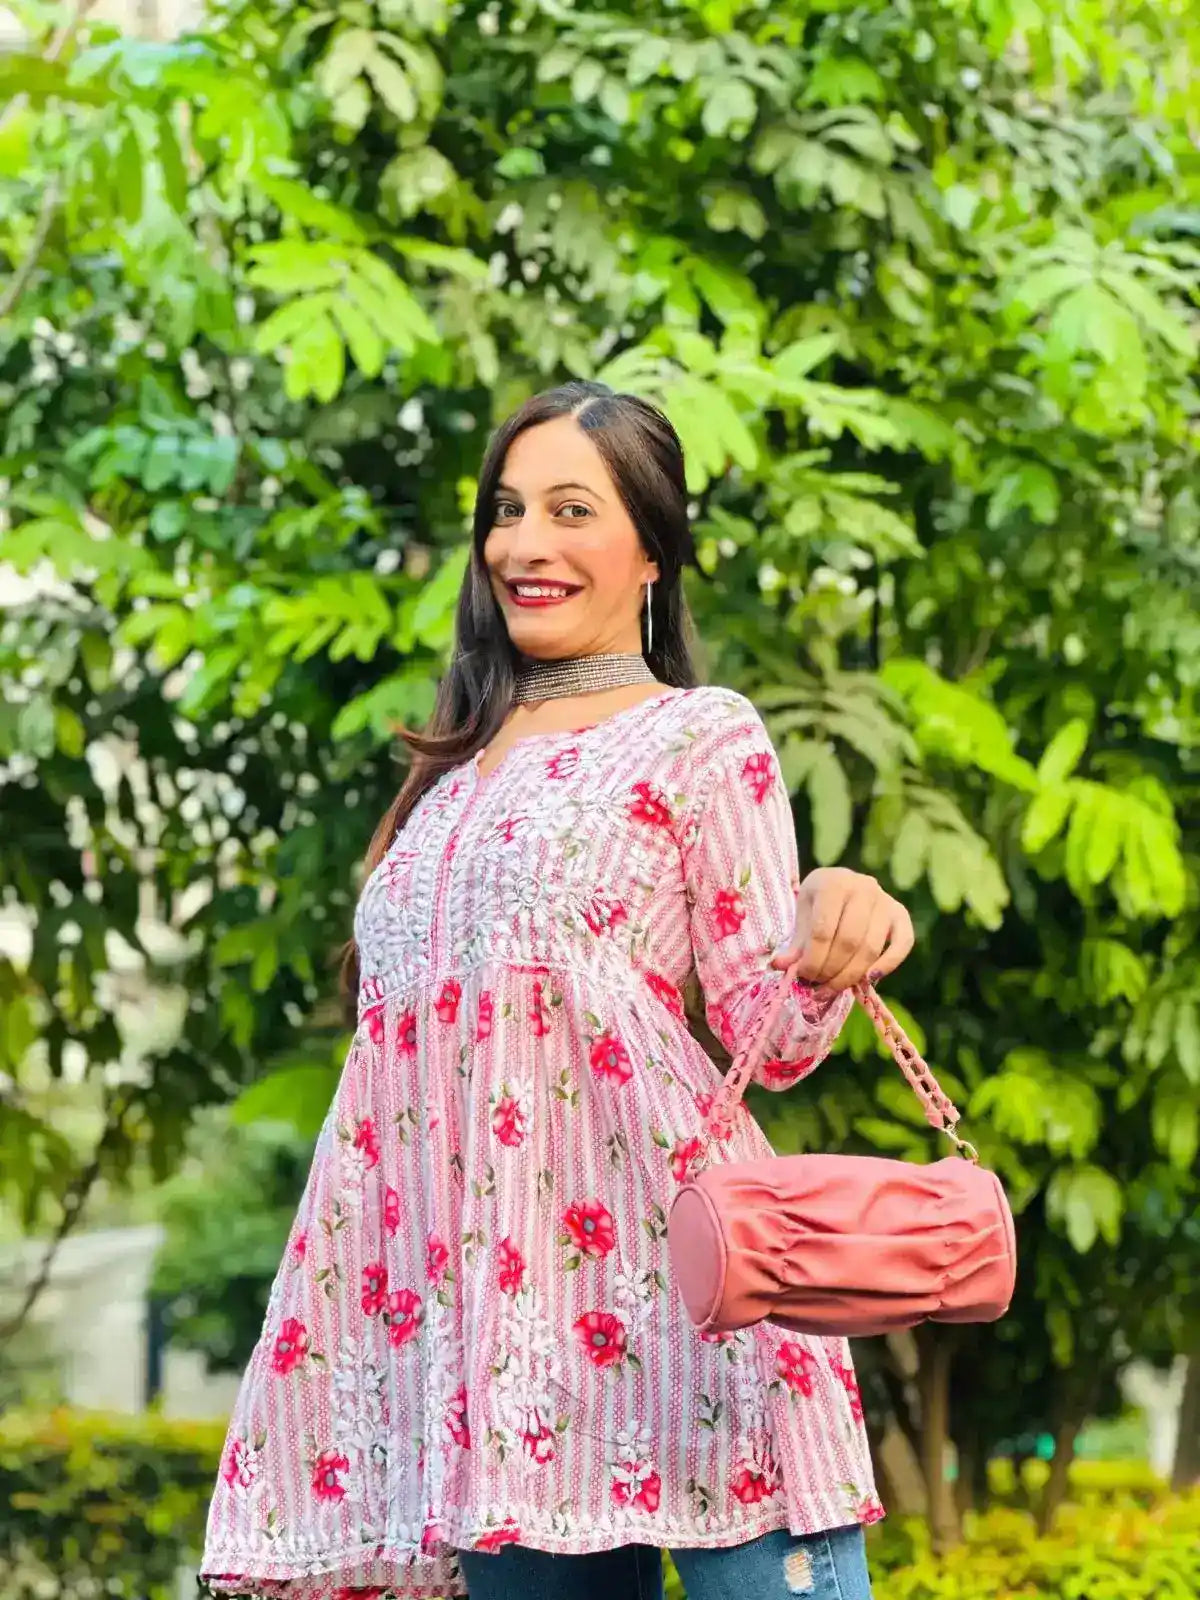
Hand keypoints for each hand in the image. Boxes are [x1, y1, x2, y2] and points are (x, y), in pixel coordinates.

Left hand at [769, 867, 913, 990]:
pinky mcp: (900, 914)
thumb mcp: (803, 916)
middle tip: (818, 986)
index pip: (823, 931)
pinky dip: (888, 965)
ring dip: (851, 975)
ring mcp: (885, 900)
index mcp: (833, 883)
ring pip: (870, 948)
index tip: (804, 977)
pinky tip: (870, 980)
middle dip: (831, 970)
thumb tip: (780, 966)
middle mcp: (864, 887)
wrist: (840, 884)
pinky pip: (903, 943)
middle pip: (848, 942)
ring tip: (833, 988)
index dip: (813, 960)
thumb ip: (796, 943)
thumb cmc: (818, 902)